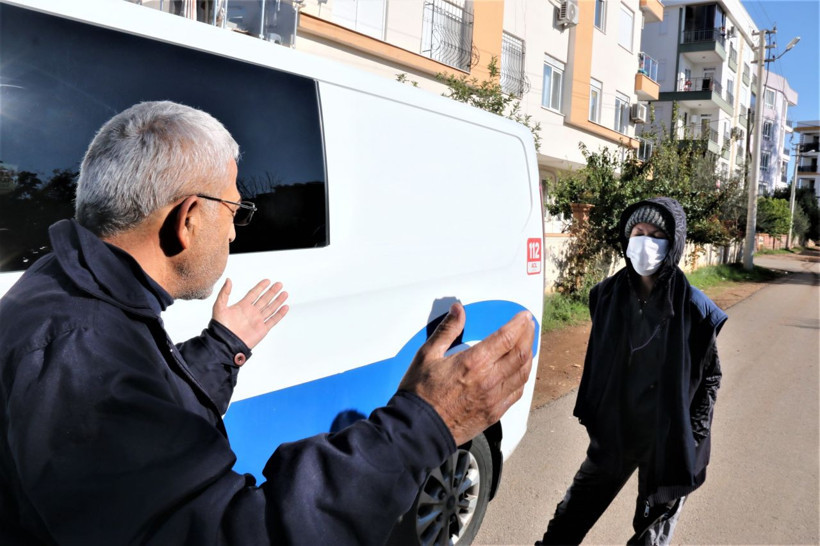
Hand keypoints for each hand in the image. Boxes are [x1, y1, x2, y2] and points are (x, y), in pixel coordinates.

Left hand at [212, 279, 288, 349]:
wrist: (225, 344)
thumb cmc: (220, 327)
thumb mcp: (219, 307)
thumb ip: (224, 293)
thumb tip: (228, 280)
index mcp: (242, 306)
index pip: (254, 293)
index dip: (260, 287)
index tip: (267, 281)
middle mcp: (251, 312)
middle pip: (264, 299)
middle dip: (272, 292)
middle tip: (279, 284)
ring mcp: (258, 320)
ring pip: (270, 308)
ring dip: (278, 301)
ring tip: (284, 293)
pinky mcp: (262, 329)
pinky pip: (273, 320)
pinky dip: (280, 314)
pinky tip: (285, 307)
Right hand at [399, 303, 534, 445]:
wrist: (419, 429)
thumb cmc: (420, 394)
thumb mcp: (427, 354)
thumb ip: (447, 330)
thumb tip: (458, 310)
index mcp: (473, 362)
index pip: (506, 337)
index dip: (519, 324)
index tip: (524, 316)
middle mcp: (489, 380)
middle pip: (520, 353)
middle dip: (528, 335)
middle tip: (528, 326)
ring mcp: (494, 399)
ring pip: (523, 373)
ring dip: (528, 355)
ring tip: (527, 344)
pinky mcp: (494, 413)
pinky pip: (517, 393)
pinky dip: (522, 378)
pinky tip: (520, 372)